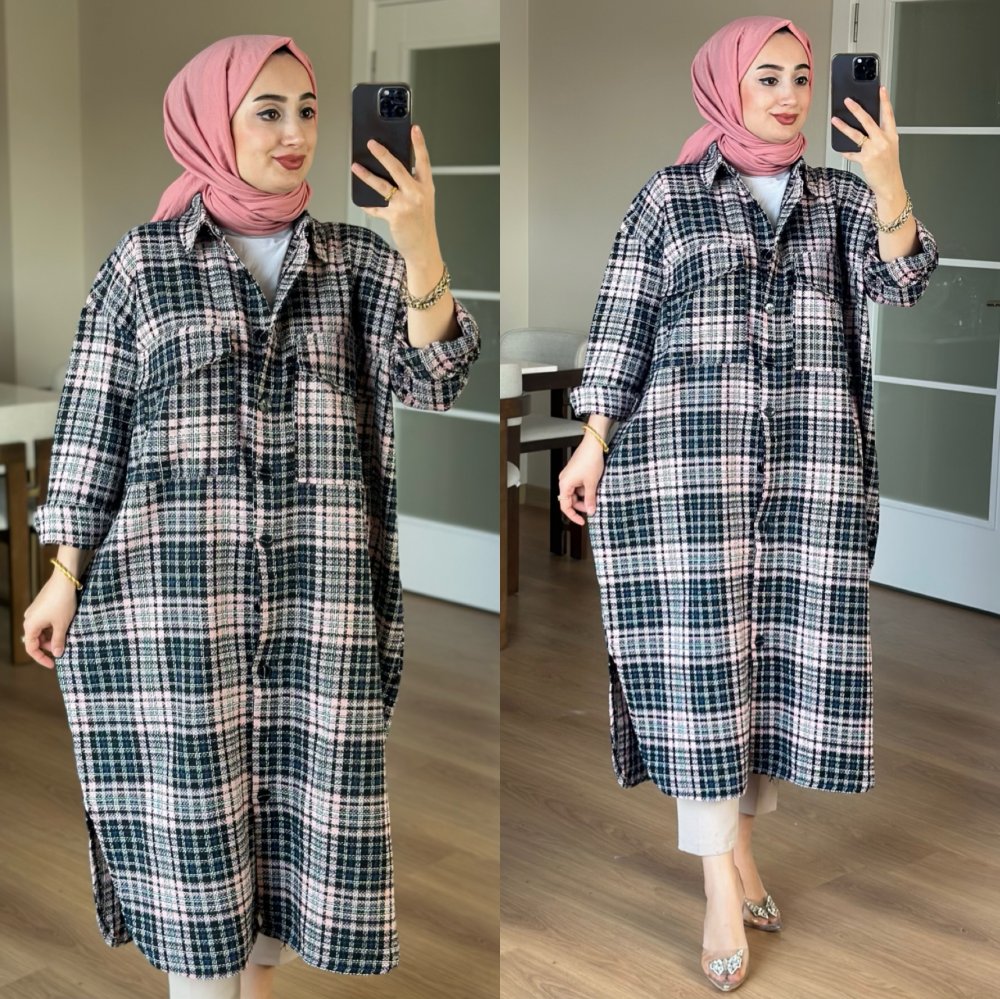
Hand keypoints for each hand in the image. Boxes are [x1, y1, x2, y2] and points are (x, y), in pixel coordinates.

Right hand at [22, 572, 78, 668]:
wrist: (64, 580)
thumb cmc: (62, 603)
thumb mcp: (62, 625)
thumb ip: (58, 641)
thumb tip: (57, 654)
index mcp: (30, 626)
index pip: (31, 648)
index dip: (41, 658)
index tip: (53, 664)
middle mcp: (29, 619)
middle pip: (36, 639)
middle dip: (48, 646)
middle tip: (63, 650)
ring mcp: (34, 612)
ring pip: (41, 631)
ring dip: (51, 637)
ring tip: (66, 638)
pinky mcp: (41, 606)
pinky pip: (44, 622)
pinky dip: (52, 628)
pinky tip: (64, 627)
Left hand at [350, 124, 439, 262]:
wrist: (424, 247)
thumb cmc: (422, 222)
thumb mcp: (423, 199)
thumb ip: (412, 183)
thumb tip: (391, 168)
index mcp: (426, 186)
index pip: (423, 161)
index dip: (419, 144)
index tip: (414, 128)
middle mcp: (416, 194)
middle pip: (397, 168)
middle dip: (382, 154)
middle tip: (371, 143)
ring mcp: (405, 205)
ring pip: (382, 185)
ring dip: (366, 175)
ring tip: (355, 167)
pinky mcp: (394, 217)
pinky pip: (376, 207)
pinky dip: (368, 204)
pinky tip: (361, 200)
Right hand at [558, 436, 606, 526]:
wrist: (593, 445)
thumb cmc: (590, 460)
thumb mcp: (592, 484)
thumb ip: (590, 500)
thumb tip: (591, 511)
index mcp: (565, 484)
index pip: (565, 506)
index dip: (573, 516)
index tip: (582, 521)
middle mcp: (564, 480)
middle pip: (570, 500)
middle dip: (582, 505)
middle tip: (593, 507)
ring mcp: (569, 476)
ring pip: (575, 493)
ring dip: (585, 496)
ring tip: (596, 494)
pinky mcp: (574, 472)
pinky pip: (578, 485)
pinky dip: (585, 489)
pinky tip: (594, 487)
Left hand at [831, 85, 903, 197]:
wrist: (890, 184)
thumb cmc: (889, 167)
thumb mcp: (890, 147)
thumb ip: (880, 137)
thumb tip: (865, 128)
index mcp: (891, 135)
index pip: (888, 114)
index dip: (885, 100)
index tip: (881, 89)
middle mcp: (883, 140)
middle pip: (869, 120)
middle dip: (857, 109)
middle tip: (848, 101)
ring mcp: (874, 150)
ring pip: (856, 134)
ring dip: (844, 126)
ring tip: (835, 120)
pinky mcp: (866, 160)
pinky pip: (851, 153)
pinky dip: (845, 151)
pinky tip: (840, 148)